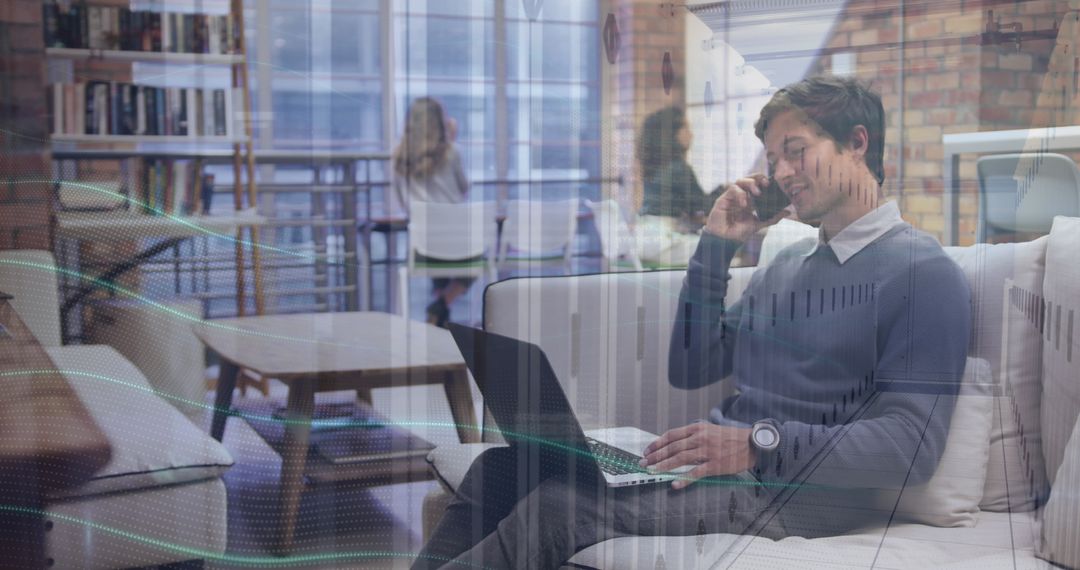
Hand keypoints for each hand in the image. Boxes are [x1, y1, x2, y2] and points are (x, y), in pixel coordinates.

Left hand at [639, 422, 755, 489]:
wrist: (752, 444)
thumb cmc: (730, 438)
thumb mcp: (710, 430)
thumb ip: (693, 435)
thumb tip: (675, 444)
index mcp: (697, 429)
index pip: (671, 435)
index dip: (657, 443)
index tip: (647, 450)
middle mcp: (700, 438)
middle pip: (672, 447)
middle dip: (656, 456)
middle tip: (644, 463)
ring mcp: (707, 452)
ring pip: (680, 459)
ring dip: (663, 465)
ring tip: (652, 471)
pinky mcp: (715, 465)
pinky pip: (695, 473)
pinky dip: (684, 479)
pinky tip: (674, 484)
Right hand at [702, 175, 788, 241]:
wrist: (725, 240)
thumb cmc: (739, 232)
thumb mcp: (759, 224)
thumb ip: (772, 218)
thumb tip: (788, 212)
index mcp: (750, 200)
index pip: (758, 184)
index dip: (764, 181)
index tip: (773, 183)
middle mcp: (741, 196)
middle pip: (749, 178)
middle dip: (758, 178)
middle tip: (766, 183)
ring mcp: (732, 196)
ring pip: (740, 180)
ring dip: (750, 183)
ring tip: (757, 193)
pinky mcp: (723, 199)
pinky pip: (732, 189)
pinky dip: (740, 194)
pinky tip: (744, 204)